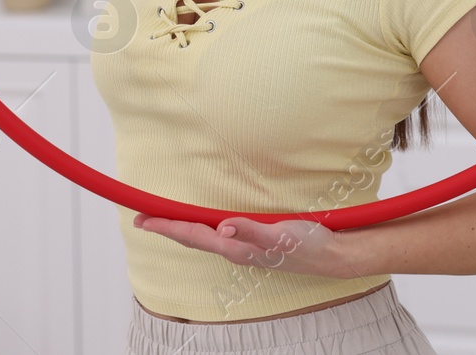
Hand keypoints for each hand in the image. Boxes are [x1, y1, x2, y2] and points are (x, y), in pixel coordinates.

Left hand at [133, 211, 353, 278]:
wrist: (333, 256)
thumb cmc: (308, 245)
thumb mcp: (281, 234)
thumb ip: (251, 231)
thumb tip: (221, 227)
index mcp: (237, 248)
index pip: (193, 235)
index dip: (167, 226)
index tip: (143, 220)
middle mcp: (237, 250)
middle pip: (193, 239)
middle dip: (167, 228)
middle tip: (143, 218)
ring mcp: (245, 249)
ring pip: (204, 239)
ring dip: (182, 230)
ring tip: (165, 221)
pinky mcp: (254, 244)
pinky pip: (219, 237)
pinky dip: (202, 230)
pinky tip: (204, 226)